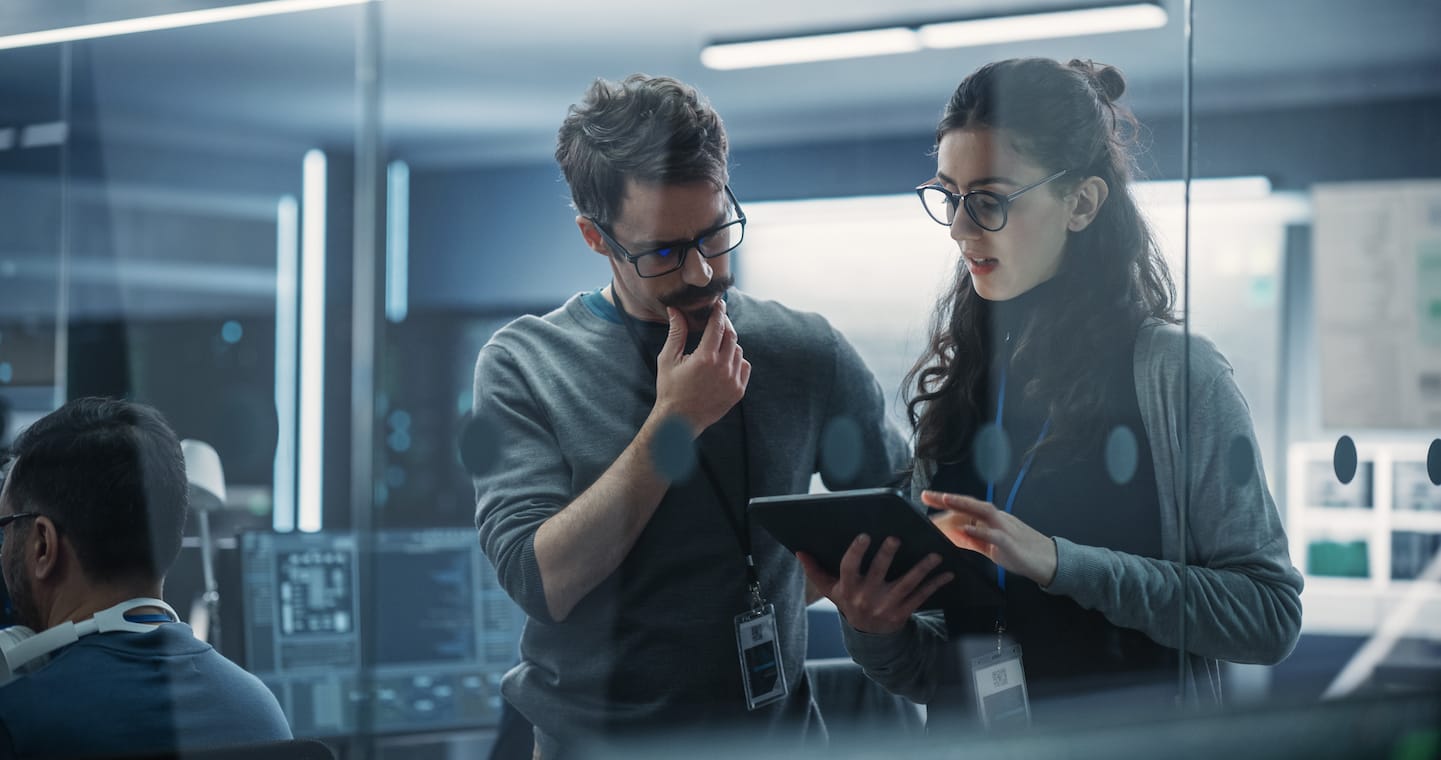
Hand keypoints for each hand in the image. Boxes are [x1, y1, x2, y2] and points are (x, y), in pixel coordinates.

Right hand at [652, 300, 749, 433]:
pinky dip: (736, 360)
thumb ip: (675, 332)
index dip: (719, 312)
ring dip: (729, 344)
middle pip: (731, 335)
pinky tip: (723, 363)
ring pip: (738, 350)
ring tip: (715, 347)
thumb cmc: (670, 389)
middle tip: (718, 321)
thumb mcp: (668, 359)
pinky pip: (744, 366)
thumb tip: (675, 310)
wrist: (679, 421)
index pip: (718, 326)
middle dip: (725, 325)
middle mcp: (722, 368)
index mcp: (705, 358)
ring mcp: (733, 381)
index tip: (720, 304)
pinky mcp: (738, 391)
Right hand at [797, 535, 953, 634]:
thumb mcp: (831, 590)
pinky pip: (921, 597)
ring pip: (906, 585)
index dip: (856, 552)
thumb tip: (799, 551)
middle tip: (896, 539)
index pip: (849, 568)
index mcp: (849, 588)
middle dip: (886, 556)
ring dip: (921, 569)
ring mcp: (887, 606)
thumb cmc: (849, 602)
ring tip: (934, 555)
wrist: (868, 636)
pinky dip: (935, 585)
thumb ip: (815, 570)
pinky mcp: (904, 613)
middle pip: (878, 573)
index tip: (865, 536)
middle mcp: (867, 597)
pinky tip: (947, 573)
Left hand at [923, 490, 1057, 586]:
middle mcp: (998, 519)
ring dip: (963, 505)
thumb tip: (955, 536)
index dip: (948, 501)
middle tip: (927, 495)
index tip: (928, 497)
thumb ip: (974, 540)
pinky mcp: (1011, 544)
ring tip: (945, 500)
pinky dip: (979, 531)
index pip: (967, 507)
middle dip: (948, 498)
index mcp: (993, 519)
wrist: (1049, 561)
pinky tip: (965, 530)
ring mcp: (1005, 530)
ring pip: (983, 512)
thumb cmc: (1021, 552)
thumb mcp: (992, 545)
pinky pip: (994, 535)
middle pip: (971, 504)